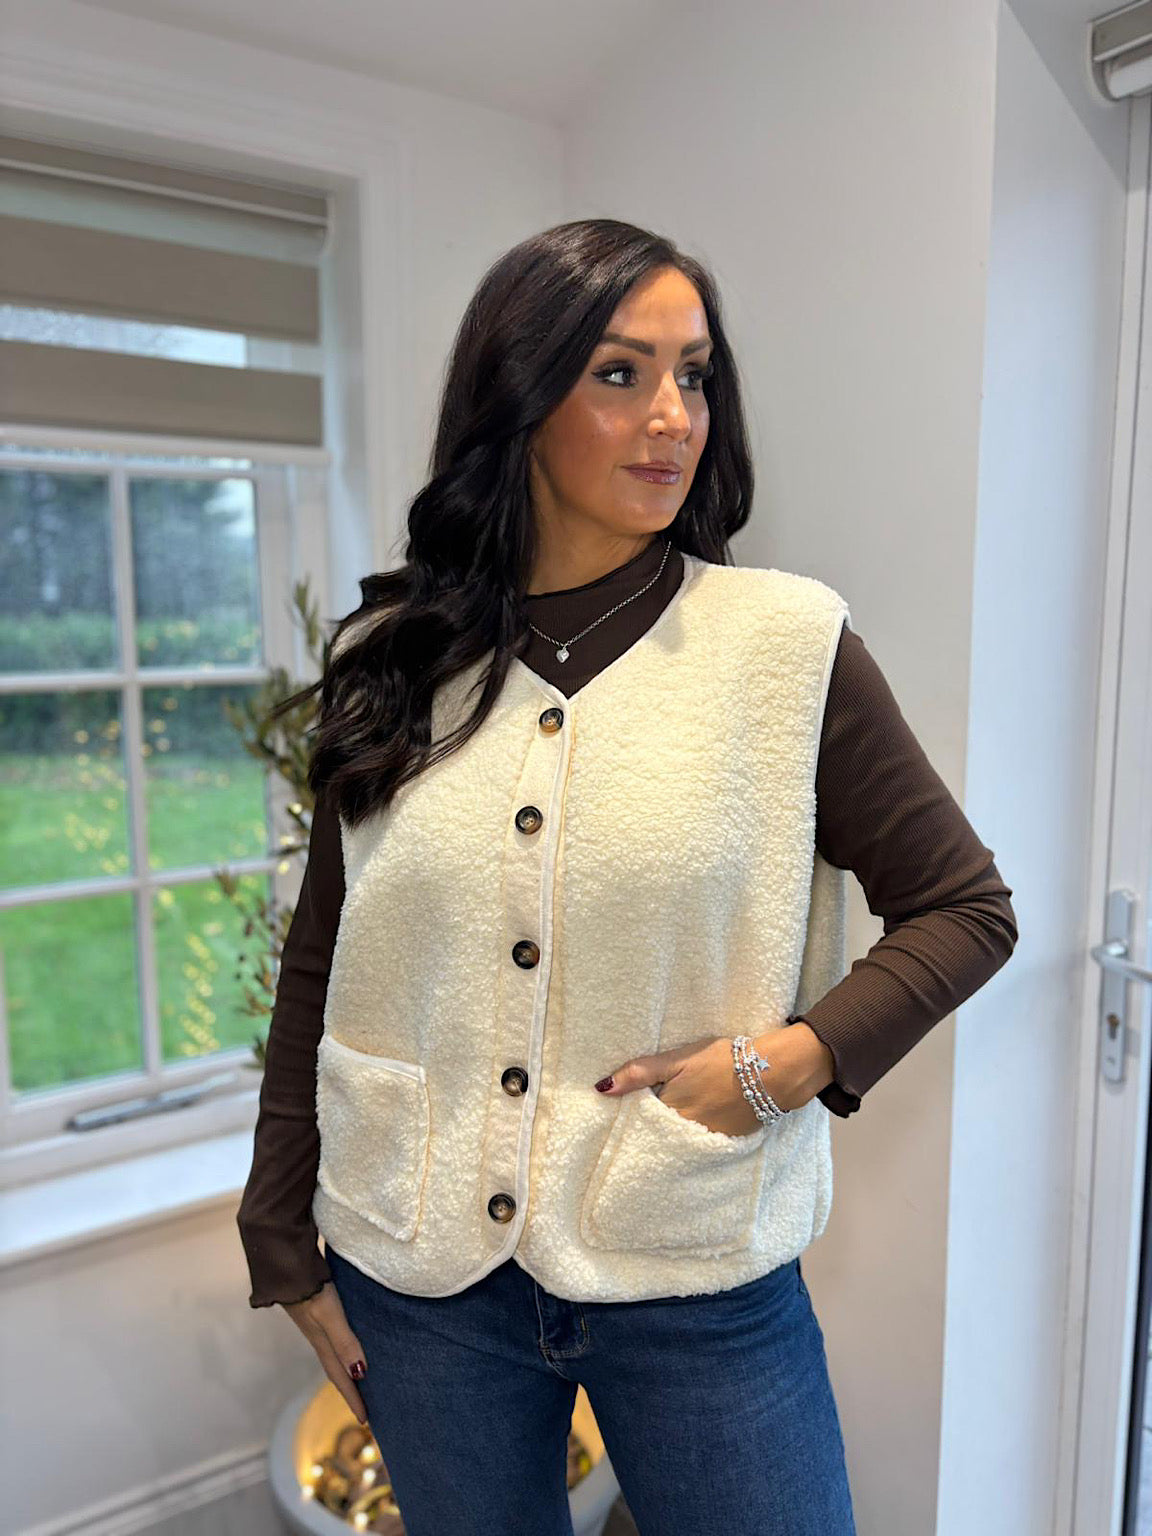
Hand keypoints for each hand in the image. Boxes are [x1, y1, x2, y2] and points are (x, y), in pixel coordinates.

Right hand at [283, 1282, 369, 1425]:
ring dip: (348, 1371)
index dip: (353, 1398)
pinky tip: (352, 1344)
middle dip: (351, 1391)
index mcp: (323, 1344)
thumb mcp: (329, 1315)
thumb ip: (344, 1342)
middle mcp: (320, 1338)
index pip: (341, 1378)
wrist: (288, 1266)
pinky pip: (336, 1340)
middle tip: (367, 1409)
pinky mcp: (319, 1311)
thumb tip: (360, 1373)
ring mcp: (318, 1325)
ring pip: (336, 1357)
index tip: (366, 1421)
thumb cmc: (311, 1289)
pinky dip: (345, 1351)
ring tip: (363, 1381)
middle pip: (338, 1372)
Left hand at [593, 1025, 831, 1134]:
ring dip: (670, 1140)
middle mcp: (686, 1133)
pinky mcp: (727, 1142)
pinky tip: (691, 1134)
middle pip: (659, 1137)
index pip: (640, 1123)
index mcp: (670, 1112)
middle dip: (648, 1135)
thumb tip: (603, 1088)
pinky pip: (701, 1147)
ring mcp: (708, 1140)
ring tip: (665, 1133)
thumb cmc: (721, 1059)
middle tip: (639, 1132)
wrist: (772, 1072)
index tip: (620, 1121)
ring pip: (679, 1144)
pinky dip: (692, 1142)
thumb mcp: (678, 1058)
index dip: (631, 1120)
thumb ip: (641, 1072)